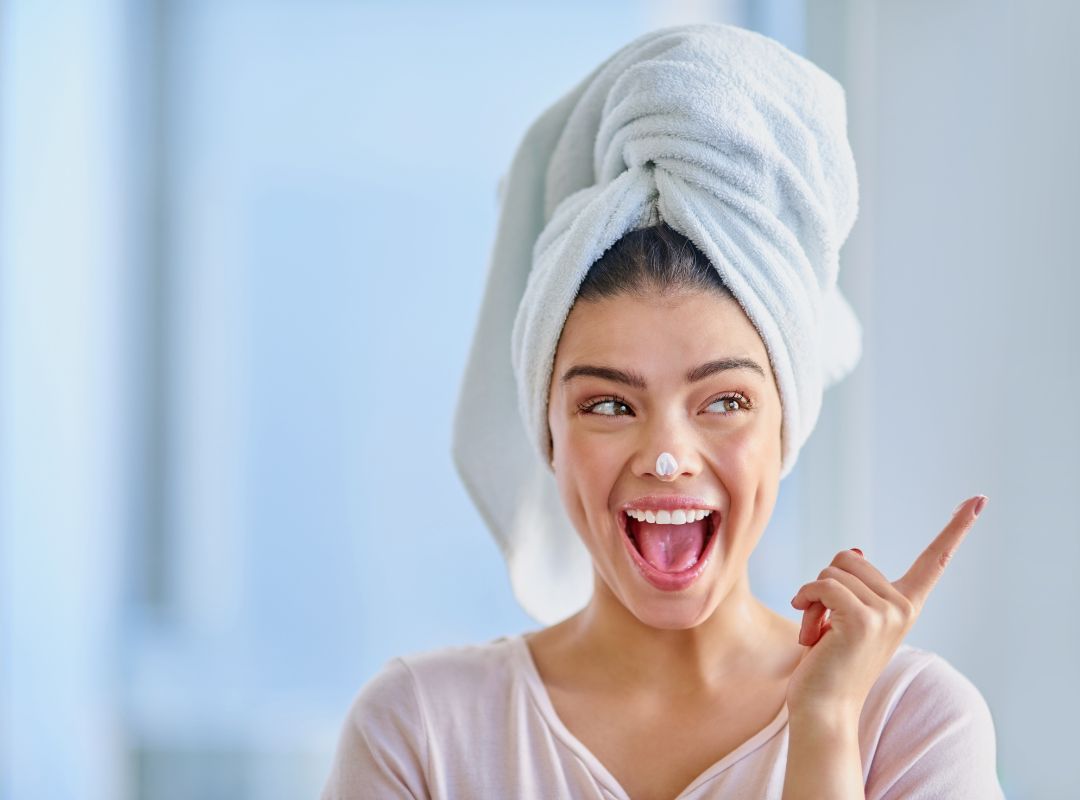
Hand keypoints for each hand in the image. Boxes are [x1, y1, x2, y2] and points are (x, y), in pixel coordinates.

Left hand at [785, 495, 987, 721]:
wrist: (823, 708)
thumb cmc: (829, 662)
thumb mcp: (846, 616)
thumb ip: (855, 586)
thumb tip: (856, 551)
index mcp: (906, 605)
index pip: (934, 561)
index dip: (955, 528)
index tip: (977, 500)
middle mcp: (904, 607)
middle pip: (848, 558)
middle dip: (825, 585)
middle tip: (824, 622)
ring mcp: (888, 614)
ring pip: (832, 571)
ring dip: (812, 597)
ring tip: (818, 631)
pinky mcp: (864, 620)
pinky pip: (822, 585)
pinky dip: (805, 600)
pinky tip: (807, 629)